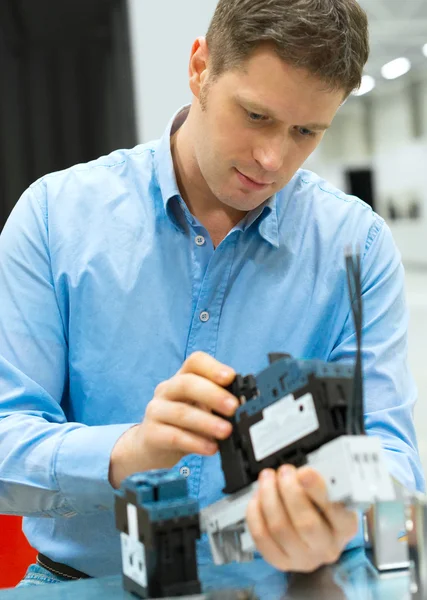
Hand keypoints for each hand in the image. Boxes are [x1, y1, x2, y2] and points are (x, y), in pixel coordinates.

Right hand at [109, 351, 236, 487]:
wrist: (151, 446)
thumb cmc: (184, 423)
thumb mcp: (201, 408)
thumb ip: (219, 404)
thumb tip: (247, 406)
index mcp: (182, 378)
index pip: (195, 362)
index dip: (213, 367)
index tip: (231, 377)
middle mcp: (167, 390)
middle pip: (187, 384)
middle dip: (213, 394)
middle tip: (234, 407)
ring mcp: (156, 411)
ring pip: (181, 412)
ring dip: (207, 422)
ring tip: (226, 431)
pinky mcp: (151, 434)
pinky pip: (174, 436)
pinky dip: (195, 442)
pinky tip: (211, 448)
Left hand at [246, 465, 358, 571]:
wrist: (313, 533)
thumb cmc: (321, 506)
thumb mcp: (329, 490)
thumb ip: (319, 482)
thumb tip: (302, 475)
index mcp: (345, 527)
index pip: (336, 512)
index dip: (318, 491)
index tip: (304, 472)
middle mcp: (327, 547)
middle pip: (305, 523)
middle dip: (289, 490)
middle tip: (284, 471)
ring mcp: (304, 558)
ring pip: (279, 528)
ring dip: (269, 496)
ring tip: (268, 478)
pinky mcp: (281, 561)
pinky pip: (261, 537)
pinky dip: (255, 513)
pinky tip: (258, 498)